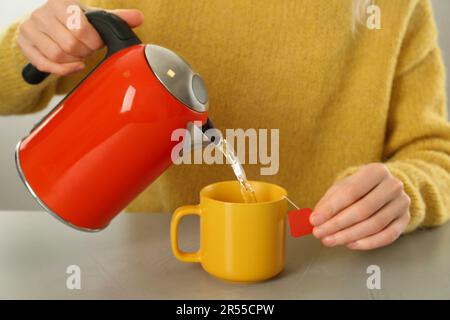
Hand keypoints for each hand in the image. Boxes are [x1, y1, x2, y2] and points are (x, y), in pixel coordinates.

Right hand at [17, 0, 143, 75]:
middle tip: (87, 51)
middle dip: (84, 53)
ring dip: (73, 61)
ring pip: (57, 56)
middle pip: (70, 45)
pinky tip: (72, 66)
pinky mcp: (24, 44)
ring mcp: (30, 28)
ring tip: (78, 56)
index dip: (93, 42)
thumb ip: (116, 18)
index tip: (96, 42)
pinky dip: (62, 70)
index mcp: (61, 3)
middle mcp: (42, 13)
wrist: (46, 25)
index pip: (81, 30)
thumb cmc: (72, 21)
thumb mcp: (93, 18)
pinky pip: (44, 64)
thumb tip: (139, 17)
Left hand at [310, 163, 410, 249]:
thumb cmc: (360, 188)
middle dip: (338, 224)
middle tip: (320, 233)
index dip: (331, 208)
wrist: (385, 189)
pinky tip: (351, 244)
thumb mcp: (343, 187)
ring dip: (349, 236)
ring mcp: (401, 203)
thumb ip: (329, 202)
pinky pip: (387, 236)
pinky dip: (368, 243)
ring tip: (330, 240)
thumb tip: (316, 219)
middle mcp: (392, 186)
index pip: (351, 192)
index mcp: (376, 171)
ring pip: (374, 225)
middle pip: (363, 210)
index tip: (314, 220)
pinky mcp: (405, 220)